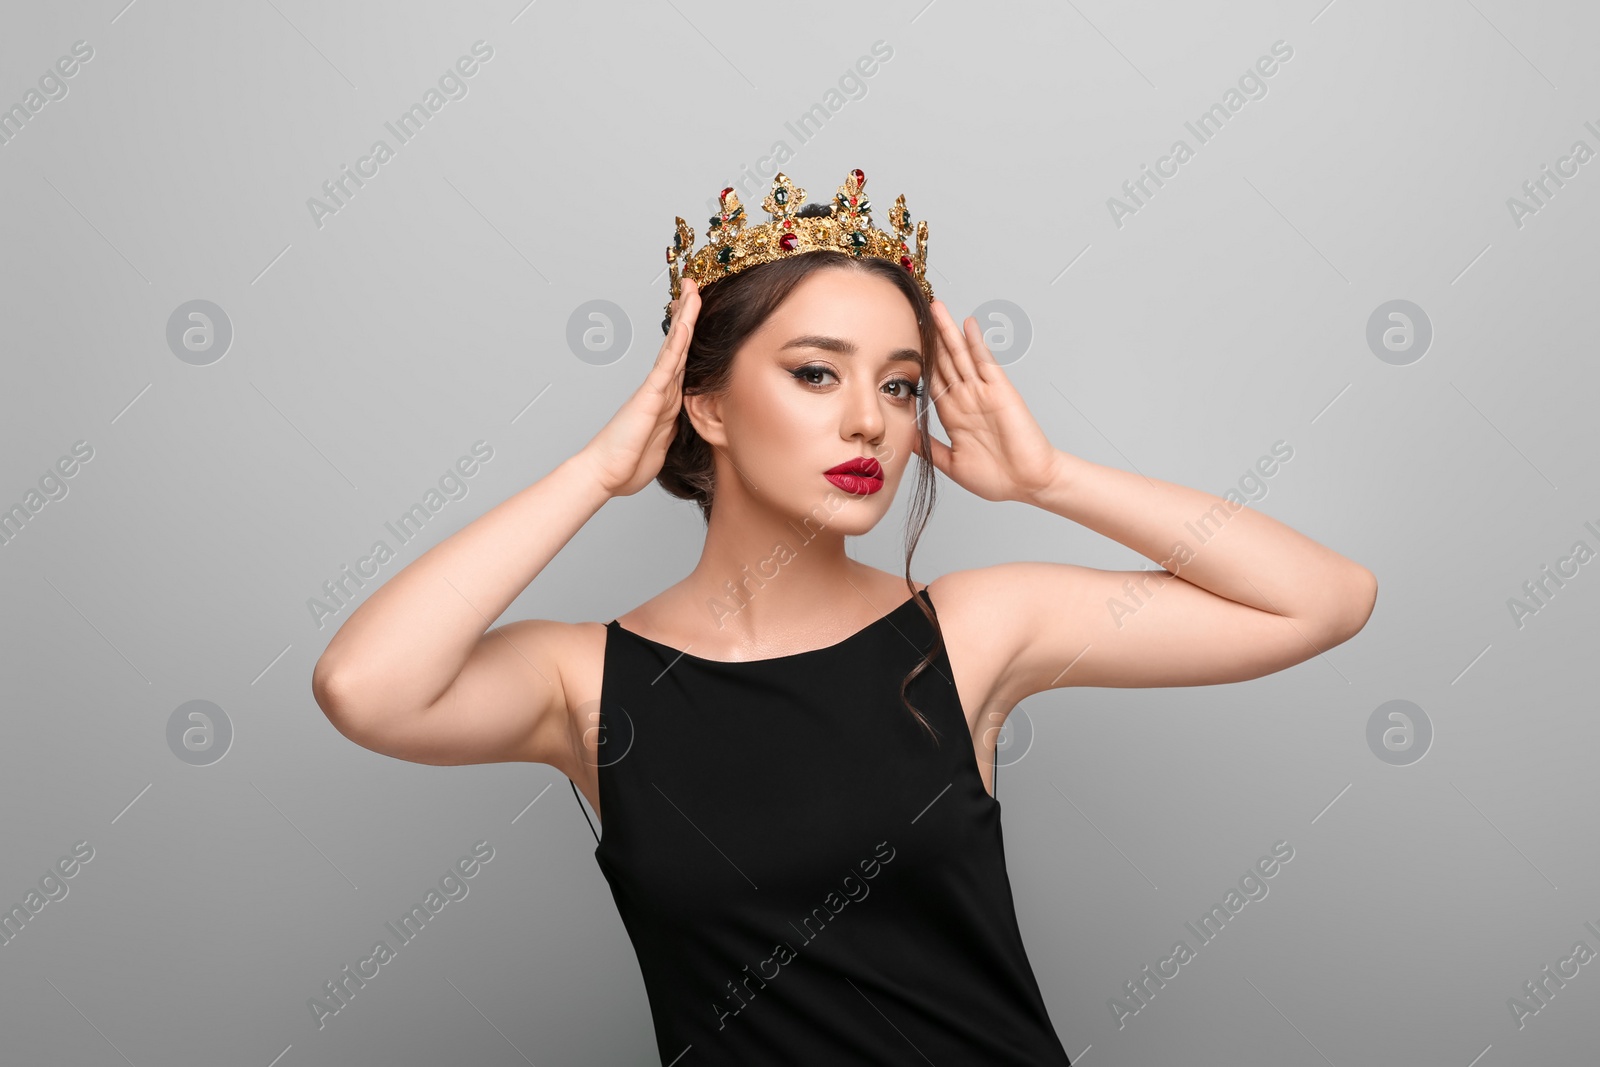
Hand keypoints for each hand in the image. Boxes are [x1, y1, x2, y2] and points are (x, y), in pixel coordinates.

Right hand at [579, 276, 700, 496]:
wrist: (605, 474)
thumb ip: (670, 428)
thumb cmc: (627, 464)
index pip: (682, 361)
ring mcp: (654, 390)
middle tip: (692, 286)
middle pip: (679, 345)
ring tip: (692, 290)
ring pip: (675, 347)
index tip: (694, 313)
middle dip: (687, 315)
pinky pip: (668, 364)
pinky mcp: (650, 396)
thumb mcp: (661, 444)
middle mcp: (660, 389)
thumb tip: (677, 422)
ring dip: (685, 318)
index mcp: (666, 400)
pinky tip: (686, 323)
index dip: (689, 337)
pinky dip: (678, 342)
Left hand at [913, 300, 1062, 502]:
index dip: (918, 361)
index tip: (901, 343)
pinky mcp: (1001, 392)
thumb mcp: (951, 464)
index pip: (931, 380)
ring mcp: (983, 393)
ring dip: (948, 331)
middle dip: (930, 338)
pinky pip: (985, 362)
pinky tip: (967, 324)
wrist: (1028, 484)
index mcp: (953, 415)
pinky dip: (976, 342)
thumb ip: (929, 448)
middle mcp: (966, 399)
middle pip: (943, 361)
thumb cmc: (997, 478)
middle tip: (915, 311)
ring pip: (960, 356)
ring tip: (936, 307)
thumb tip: (905, 435)